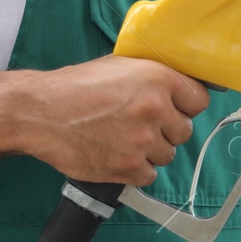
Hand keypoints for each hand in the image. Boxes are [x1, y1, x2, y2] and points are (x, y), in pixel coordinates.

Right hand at [22, 54, 207, 184]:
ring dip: (151, 151)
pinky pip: (149, 175)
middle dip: (167, 130)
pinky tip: (118, 155)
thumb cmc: (76, 86)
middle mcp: (155, 109)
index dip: (186, 106)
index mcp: (158, 79)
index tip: (176, 109)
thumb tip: (178, 87)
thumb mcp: (121, 66)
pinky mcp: (127, 167)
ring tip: (124, 140)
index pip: (200, 101)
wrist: (41, 113)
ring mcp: (142, 141)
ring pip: (167, 155)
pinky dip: (136, 170)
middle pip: (184, 131)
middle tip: (142, 125)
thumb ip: (153, 76)